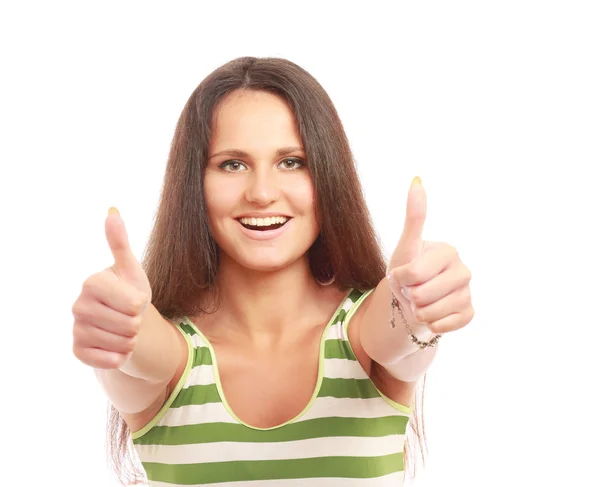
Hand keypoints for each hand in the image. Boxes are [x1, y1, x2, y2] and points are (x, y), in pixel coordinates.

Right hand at [72, 208, 151, 368]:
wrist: (123, 322)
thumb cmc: (129, 292)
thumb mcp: (131, 269)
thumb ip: (120, 243)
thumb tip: (112, 212)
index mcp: (92, 283)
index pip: (133, 304)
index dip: (140, 304)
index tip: (133, 299)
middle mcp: (78, 305)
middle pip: (129, 325)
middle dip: (137, 323)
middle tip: (129, 317)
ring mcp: (76, 329)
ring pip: (122, 343)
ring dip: (131, 340)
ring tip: (124, 330)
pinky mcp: (78, 351)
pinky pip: (111, 360)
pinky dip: (121, 356)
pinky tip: (116, 346)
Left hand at [387, 178, 473, 334]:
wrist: (413, 300)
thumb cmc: (407, 270)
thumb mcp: (405, 246)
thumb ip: (414, 217)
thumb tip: (417, 180)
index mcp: (448, 251)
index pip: (413, 273)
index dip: (399, 279)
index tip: (403, 274)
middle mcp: (464, 270)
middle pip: (421, 295)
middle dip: (408, 296)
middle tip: (412, 289)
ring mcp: (468, 293)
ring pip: (431, 313)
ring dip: (418, 312)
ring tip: (421, 302)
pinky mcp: (469, 314)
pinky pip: (443, 326)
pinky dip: (431, 324)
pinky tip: (433, 315)